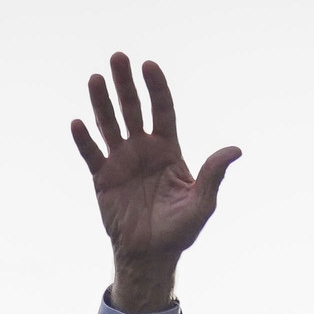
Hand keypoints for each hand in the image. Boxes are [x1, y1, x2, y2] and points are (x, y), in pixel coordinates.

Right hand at [71, 55, 239, 313]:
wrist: (151, 255)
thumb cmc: (180, 230)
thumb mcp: (202, 203)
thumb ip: (213, 175)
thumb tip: (235, 150)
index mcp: (167, 149)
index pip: (162, 110)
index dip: (156, 88)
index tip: (149, 65)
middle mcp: (142, 149)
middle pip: (133, 109)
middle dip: (126, 84)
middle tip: (118, 57)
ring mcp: (120, 161)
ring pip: (110, 124)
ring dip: (102, 102)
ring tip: (96, 79)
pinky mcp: (102, 178)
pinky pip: (91, 154)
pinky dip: (84, 140)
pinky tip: (78, 122)